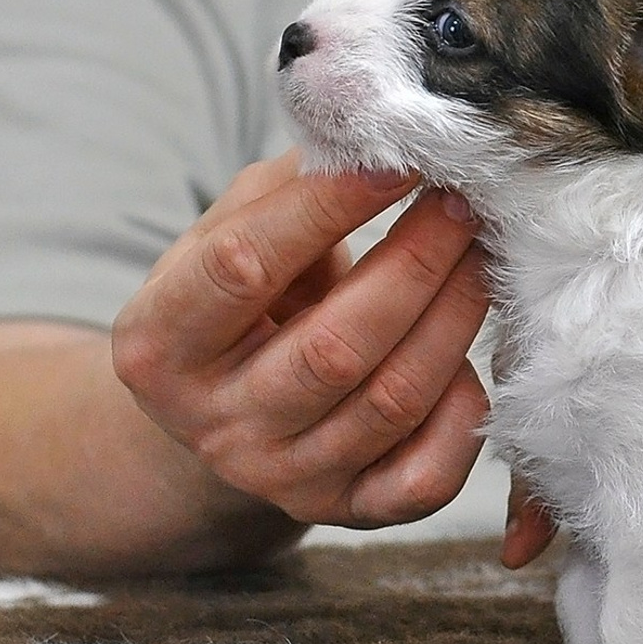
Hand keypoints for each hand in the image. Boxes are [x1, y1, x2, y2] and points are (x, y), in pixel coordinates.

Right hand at [112, 151, 492, 527]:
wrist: (225, 412)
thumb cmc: (239, 300)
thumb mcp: (227, 236)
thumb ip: (285, 189)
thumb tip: (368, 131)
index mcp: (159, 346)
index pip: (244, 265)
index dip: (327, 205)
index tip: (398, 156)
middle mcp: (215, 426)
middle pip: (334, 346)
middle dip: (416, 263)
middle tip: (463, 202)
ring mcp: (282, 480)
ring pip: (393, 401)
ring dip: (456, 317)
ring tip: (482, 254)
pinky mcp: (347, 512)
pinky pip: (426, 476)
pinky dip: (464, 410)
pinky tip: (474, 351)